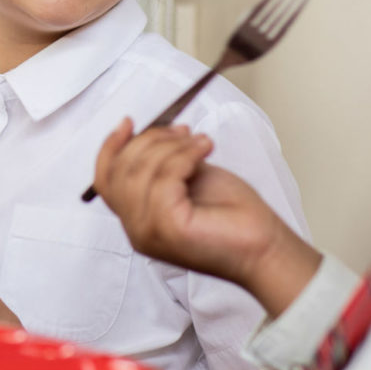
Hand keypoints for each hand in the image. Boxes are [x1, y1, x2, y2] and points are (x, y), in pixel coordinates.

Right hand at [94, 118, 319, 313]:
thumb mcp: (189, 180)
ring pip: (141, 172)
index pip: (105, 181)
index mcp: (138, 220)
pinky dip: (185, 156)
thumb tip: (151, 133)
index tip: (129, 123)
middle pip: (121, 171)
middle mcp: (137, 230)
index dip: (111, 147)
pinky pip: (164, 178)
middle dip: (151, 140)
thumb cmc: (234, 217)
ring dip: (172, 146)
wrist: (265, 247)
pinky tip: (204, 150)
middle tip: (183, 131)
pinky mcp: (167, 227)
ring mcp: (149, 231)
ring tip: (200, 142)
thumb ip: (162, 164)